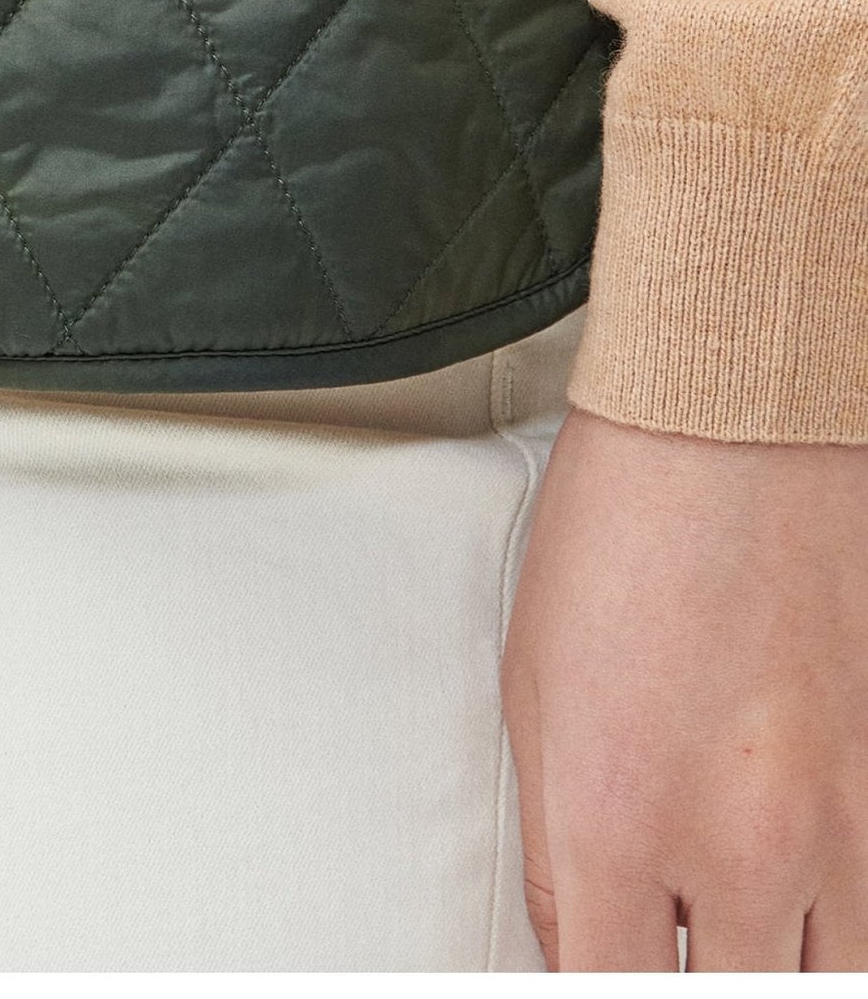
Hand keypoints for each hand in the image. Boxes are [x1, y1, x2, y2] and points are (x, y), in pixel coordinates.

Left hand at [504, 406, 867, 969]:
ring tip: (729, 924)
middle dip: (694, 981)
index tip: (596, 977)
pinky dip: (836, 919)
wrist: (737, 428)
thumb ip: (561, 845)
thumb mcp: (533, 688)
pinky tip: (795, 888)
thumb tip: (577, 942)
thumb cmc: (622, 528)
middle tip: (667, 934)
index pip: (609, 997)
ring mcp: (836, 822)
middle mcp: (739, 843)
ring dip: (772, 966)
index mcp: (619, 818)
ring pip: (827, 980)